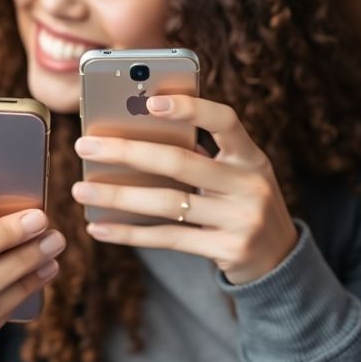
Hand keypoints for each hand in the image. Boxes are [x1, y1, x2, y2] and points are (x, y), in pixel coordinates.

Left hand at [72, 95, 296, 284]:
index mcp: (251, 156)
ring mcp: (241, 219)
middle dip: (127, 151)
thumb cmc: (240, 203)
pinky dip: (130, 233)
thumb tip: (131, 135)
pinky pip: (169, 238)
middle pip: (180, 162)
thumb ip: (199, 154)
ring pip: (168, 203)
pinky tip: (100, 228)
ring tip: (81, 191)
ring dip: (118, 197)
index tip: (149, 102)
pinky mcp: (228, 249)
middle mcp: (250, 184)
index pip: (225, 120)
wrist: (279, 259)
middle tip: (85, 146)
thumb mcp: (235, 174)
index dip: (190, 108)